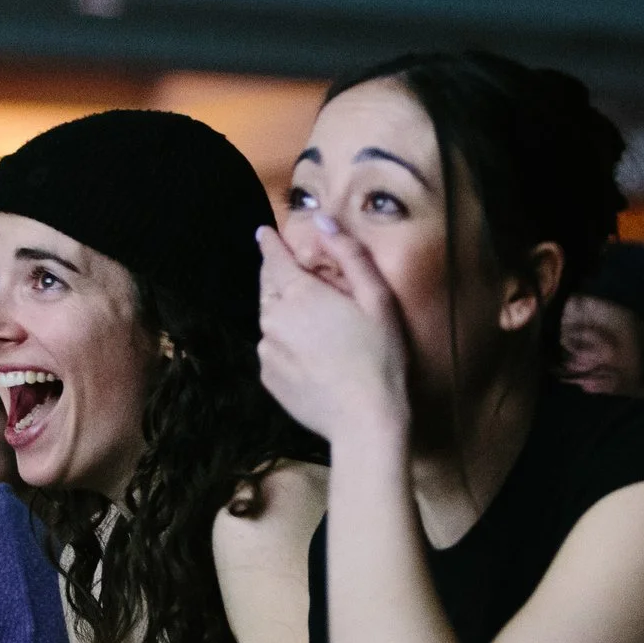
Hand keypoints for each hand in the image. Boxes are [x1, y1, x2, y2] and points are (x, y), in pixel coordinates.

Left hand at [255, 219, 412, 450]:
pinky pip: (273, 351)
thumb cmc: (379, 358)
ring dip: (285, 314)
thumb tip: (323, 220)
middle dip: (279, 278)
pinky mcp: (268, 378)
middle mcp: (273, 319)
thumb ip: (349, 254)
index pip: (273, 258)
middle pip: (268, 288)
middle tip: (300, 279)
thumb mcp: (377, 299)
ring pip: (270, 320)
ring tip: (315, 326)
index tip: (264, 234)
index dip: (270, 243)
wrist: (364, 422)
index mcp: (299, 294)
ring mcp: (267, 351)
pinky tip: (312, 356)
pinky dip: (285, 345)